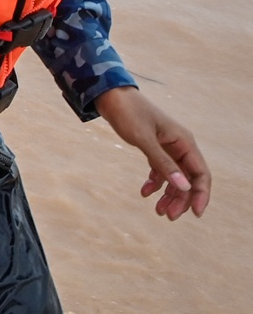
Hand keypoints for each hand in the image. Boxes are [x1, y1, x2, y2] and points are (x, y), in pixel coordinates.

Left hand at [96, 86, 210, 219]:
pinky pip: (160, 170)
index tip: (196, 214)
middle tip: (168, 216)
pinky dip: (155, 183)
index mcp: (184, 142)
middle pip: (188, 178)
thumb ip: (162, 163)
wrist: (111, 97)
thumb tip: (183, 187)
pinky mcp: (154, 147)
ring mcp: (167, 147)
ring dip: (169, 194)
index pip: (201, 173)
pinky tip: (144, 192)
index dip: (201, 194)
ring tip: (158, 211)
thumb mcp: (144, 140)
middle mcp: (180, 146)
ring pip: (175, 177)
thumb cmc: (128, 114)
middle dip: (181, 199)